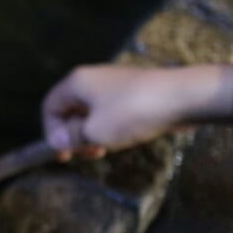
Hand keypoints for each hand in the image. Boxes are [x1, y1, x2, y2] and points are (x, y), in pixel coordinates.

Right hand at [42, 64, 232, 159]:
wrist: (183, 97)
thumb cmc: (132, 113)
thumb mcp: (95, 131)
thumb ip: (71, 137)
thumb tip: (56, 140)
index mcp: (76, 83)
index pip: (49, 107)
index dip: (50, 132)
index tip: (64, 153)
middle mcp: (91, 78)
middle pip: (68, 109)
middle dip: (71, 134)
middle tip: (84, 154)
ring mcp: (112, 83)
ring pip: (89, 111)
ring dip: (89, 133)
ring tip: (102, 150)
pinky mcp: (131, 91)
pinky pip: (107, 110)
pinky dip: (106, 126)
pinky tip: (119, 139)